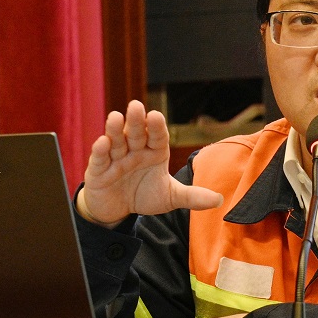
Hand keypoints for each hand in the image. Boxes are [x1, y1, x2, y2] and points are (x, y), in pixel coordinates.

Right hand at [77, 100, 222, 226]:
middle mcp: (135, 150)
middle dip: (136, 121)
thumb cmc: (144, 196)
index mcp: (154, 152)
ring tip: (116, 117)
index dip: (155, 127)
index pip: (157, 136)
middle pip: (136, 133)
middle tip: (136, 106)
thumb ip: (192, 196)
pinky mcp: (98, 171)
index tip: (155, 116)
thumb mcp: (170, 197)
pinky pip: (99, 158)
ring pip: (116, 141)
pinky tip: (102, 143)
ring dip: (115, 130)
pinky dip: (100, 150)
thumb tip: (219, 200)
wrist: (118, 210)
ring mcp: (115, 159)